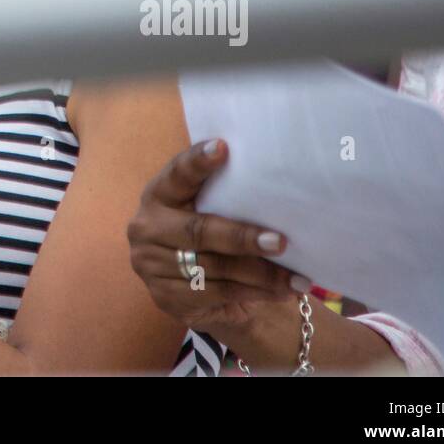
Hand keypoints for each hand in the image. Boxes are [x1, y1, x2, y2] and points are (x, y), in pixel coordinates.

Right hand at [126, 139, 307, 340]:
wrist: (194, 290)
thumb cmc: (210, 237)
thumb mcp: (207, 211)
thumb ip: (224, 197)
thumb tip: (274, 183)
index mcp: (158, 194)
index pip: (177, 174)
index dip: (198, 161)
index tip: (223, 147)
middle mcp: (146, 227)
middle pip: (199, 231)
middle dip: (243, 238)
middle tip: (280, 242)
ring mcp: (151, 264)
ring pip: (214, 268)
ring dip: (260, 274)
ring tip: (296, 278)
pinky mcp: (165, 296)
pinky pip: (217, 294)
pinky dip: (253, 293)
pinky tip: (280, 292)